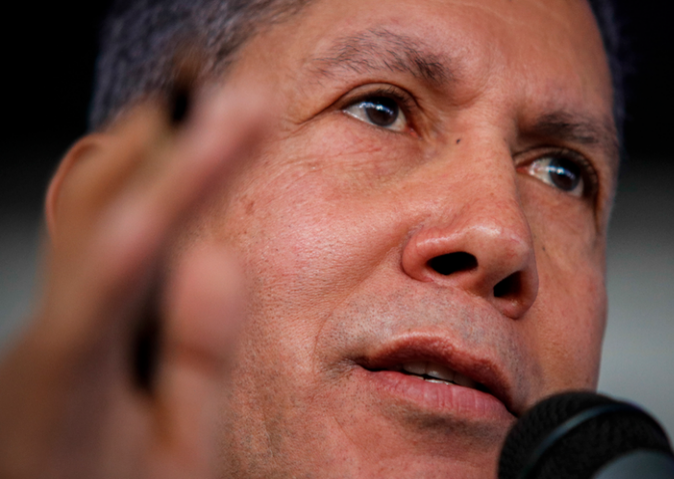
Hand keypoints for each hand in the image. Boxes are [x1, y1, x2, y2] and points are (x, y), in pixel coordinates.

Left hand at [0, 86, 267, 478]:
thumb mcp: (180, 460)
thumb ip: (197, 364)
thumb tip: (218, 261)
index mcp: (74, 369)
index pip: (131, 251)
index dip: (188, 177)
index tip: (239, 122)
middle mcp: (43, 326)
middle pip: (98, 207)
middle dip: (172, 142)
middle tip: (234, 95)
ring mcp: (41, 316)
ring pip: (81, 208)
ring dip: (143, 149)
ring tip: (199, 106)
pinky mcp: (54, 316)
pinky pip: (83, 229)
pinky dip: (126, 180)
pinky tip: (159, 165)